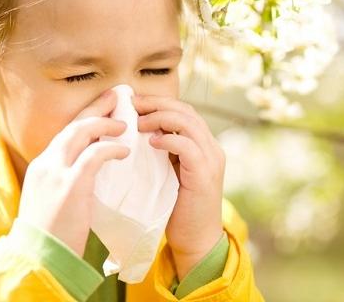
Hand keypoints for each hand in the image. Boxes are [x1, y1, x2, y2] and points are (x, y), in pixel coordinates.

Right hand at [17, 90, 130, 256]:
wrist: (38, 259)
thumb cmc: (50, 235)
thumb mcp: (52, 200)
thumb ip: (66, 181)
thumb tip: (88, 171)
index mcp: (42, 166)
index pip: (65, 132)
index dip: (86, 116)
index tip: (103, 105)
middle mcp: (46, 163)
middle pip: (73, 124)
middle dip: (96, 108)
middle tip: (117, 97)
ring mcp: (55, 172)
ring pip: (81, 132)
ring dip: (105, 123)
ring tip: (124, 124)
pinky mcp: (69, 185)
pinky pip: (94, 155)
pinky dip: (111, 148)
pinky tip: (125, 151)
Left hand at [132, 94, 224, 278]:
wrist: (197, 241)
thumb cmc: (177, 209)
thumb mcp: (168, 173)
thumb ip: (161, 153)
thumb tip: (134, 132)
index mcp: (203, 145)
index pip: (183, 111)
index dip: (158, 102)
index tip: (133, 102)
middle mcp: (211, 147)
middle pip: (186, 110)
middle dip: (157, 103)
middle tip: (132, 104)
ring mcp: (211, 159)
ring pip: (188, 123)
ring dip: (160, 117)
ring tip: (139, 122)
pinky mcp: (205, 174)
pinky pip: (188, 146)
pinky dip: (169, 139)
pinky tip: (151, 141)